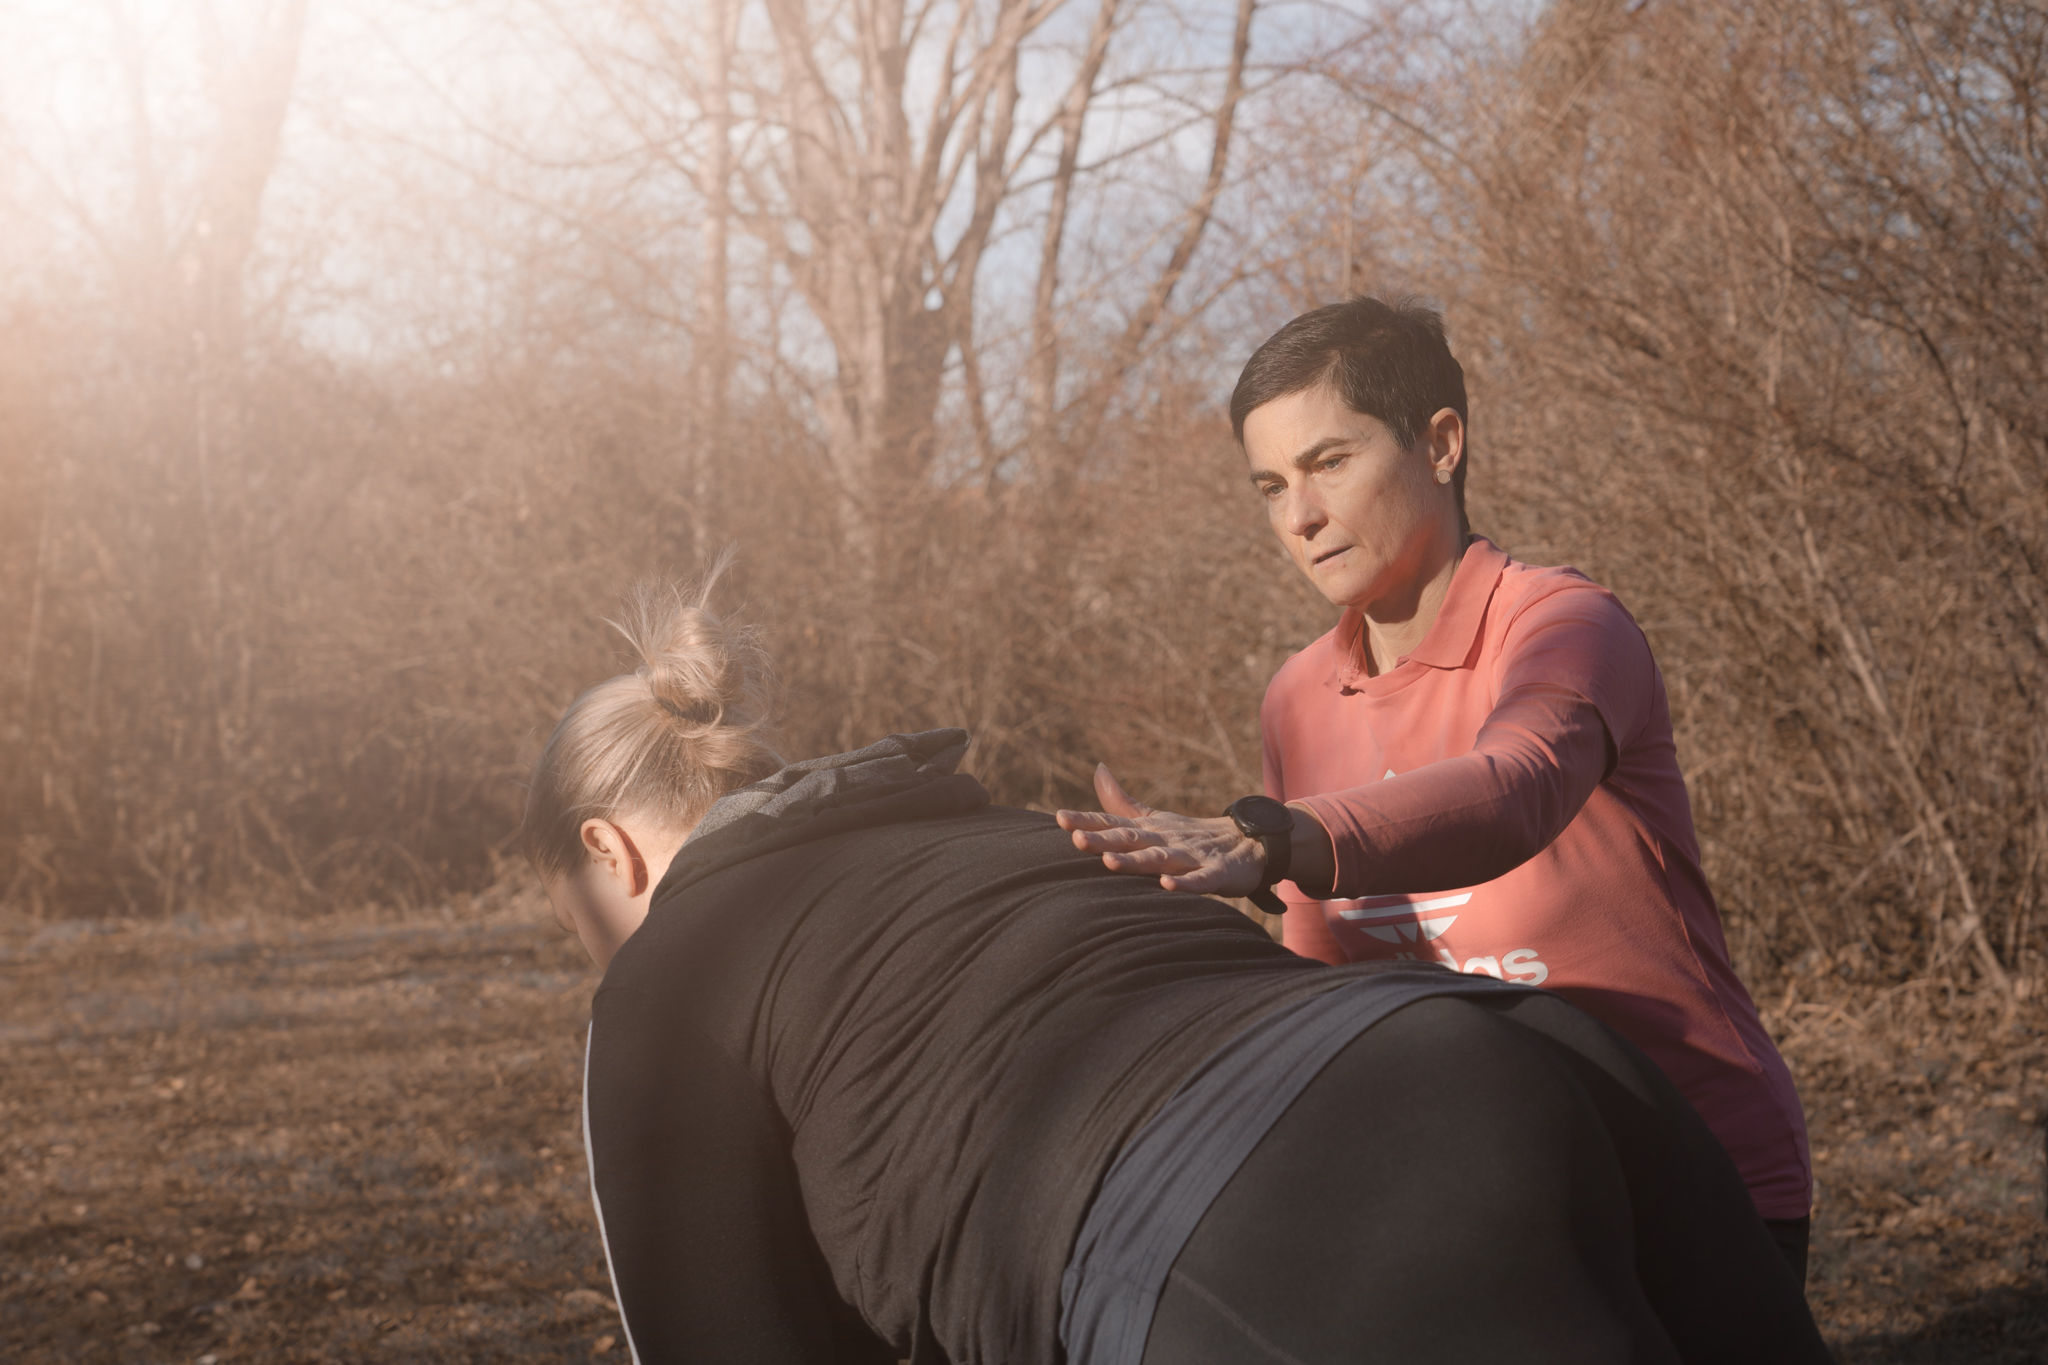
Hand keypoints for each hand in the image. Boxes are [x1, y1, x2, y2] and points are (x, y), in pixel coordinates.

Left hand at [1054, 764, 1267, 896]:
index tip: (1058, 817)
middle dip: (1103, 840)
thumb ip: (1122, 802)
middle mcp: (1167, 840)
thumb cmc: (1192, 835)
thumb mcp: (1154, 819)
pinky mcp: (1217, 874)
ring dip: (1135, 861)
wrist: (1249, 843)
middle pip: (1131, 841)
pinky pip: (1200, 880)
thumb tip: (1098, 770)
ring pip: (1160, 859)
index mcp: (1150, 829)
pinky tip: (1167, 884)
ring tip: (1109, 861)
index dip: (1087, 821)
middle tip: (1075, 838)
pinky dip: (1185, 883)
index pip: (1114, 824)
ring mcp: (1191, 857)